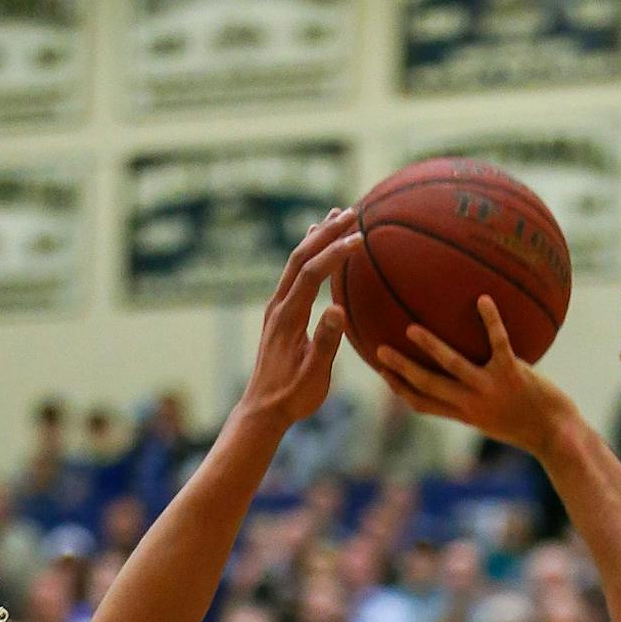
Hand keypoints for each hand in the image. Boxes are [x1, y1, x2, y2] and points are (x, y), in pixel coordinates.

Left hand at [240, 210, 360, 429]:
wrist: (262, 410)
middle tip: (351, 211)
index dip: (334, 253)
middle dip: (325, 232)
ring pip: (295, 262)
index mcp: (288, 318)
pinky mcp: (278, 314)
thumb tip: (337, 309)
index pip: (311, 275)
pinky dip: (308, 254)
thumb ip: (325, 342)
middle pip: (300, 258)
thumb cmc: (292, 397)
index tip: (358, 238)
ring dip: (315, 237)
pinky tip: (315, 246)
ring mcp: (276, 308)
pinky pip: (293, 275)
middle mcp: (278, 306)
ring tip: (334, 215)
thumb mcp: (314, 375)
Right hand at [374, 298, 577, 458]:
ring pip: (452, 365)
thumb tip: (465, 375)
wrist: (556, 436)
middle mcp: (472, 404)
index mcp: (464, 414)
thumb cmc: (529, 424)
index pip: (423, 404)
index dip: (400, 389)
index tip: (383, 373)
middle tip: (378, 351)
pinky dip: (491, 320)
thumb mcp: (495, 416)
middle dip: (401, 370)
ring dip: (431, 347)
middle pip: (427, 385)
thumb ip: (476, 398)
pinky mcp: (513, 375)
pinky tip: (483, 299)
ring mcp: (491, 389)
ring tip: (411, 329)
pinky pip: (498, 342)